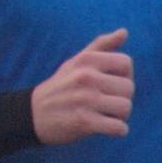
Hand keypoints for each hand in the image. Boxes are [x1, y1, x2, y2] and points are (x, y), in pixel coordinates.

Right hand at [30, 28, 132, 144]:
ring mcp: (85, 99)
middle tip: (105, 102)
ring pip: (126, 107)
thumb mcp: (76, 62)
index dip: (122, 74)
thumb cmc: (61, 86)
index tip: (109, 83)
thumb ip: (101, 46)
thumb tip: (125, 31)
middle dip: (121, 97)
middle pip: (129, 87)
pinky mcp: (84, 122)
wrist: (33, 114)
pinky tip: (107, 128)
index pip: (125, 63)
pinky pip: (119, 128)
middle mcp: (86, 77)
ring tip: (105, 114)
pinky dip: (118, 130)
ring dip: (120, 116)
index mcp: (86, 60)